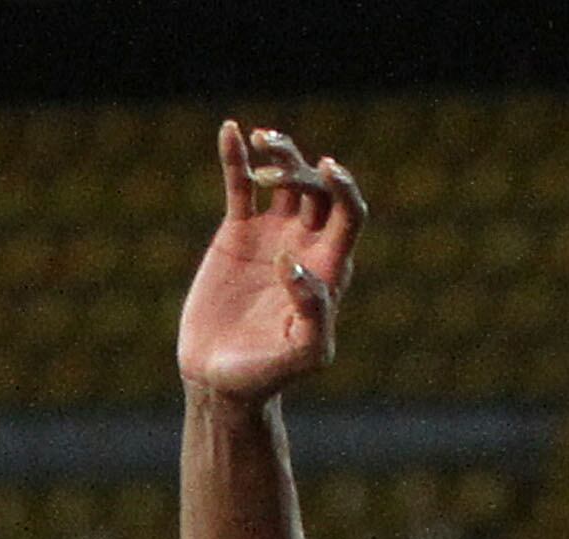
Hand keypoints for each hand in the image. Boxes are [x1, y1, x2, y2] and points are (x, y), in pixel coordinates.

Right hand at [179, 122, 364, 400]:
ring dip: (280, 153)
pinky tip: (229, 129)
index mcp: (329, 267)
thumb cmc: (267, 374)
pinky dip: (236, 157)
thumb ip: (313, 313)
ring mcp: (273, 233)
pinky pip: (240, 186)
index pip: (349, 213)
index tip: (328, 169)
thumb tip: (294, 262)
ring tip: (261, 140)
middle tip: (273, 173)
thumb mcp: (302, 354)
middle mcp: (306, 242)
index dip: (344, 187)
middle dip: (303, 171)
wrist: (220, 379)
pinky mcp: (238, 232)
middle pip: (319, 188)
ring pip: (285, 178)